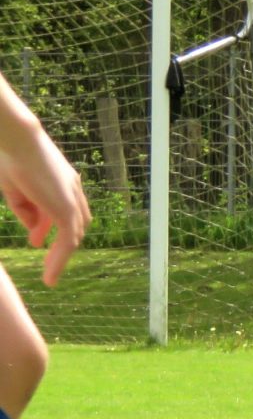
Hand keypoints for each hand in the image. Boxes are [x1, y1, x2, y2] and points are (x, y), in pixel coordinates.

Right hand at [0, 126, 91, 285]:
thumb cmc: (10, 158)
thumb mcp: (17, 188)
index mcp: (63, 182)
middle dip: (60, 243)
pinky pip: (67, 241)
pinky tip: (50, 275)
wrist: (16, 141)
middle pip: (75, 224)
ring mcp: (72, 199)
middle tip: (46, 260)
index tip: (36, 240)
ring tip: (50, 277)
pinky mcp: (67, 209)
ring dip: (61, 257)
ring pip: (73, 236)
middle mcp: (72, 190)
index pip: (66, 210)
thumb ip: (27, 209)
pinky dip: (60, 259)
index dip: (52, 227)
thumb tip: (34, 231)